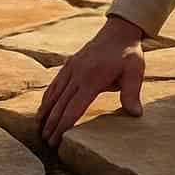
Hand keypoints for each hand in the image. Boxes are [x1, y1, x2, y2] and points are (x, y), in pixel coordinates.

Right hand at [37, 15, 146, 145]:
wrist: (118, 31)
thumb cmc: (128, 54)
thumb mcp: (134, 72)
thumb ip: (132, 93)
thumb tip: (135, 114)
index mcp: (92, 79)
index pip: (74, 107)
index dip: (64, 125)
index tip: (57, 139)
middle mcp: (77, 74)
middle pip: (60, 104)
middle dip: (52, 124)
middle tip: (46, 142)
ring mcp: (71, 68)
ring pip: (54, 94)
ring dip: (46, 112)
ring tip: (39, 129)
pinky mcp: (68, 64)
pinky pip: (54, 84)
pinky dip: (47, 97)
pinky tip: (42, 109)